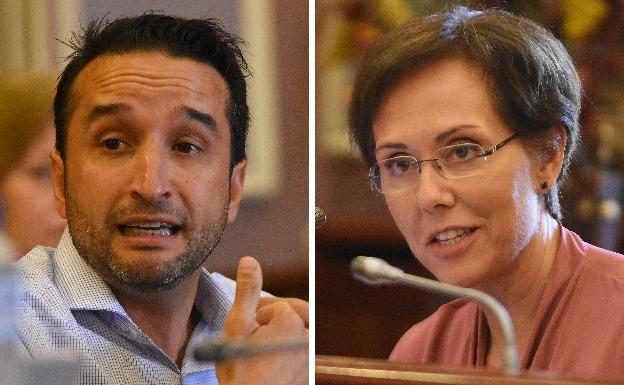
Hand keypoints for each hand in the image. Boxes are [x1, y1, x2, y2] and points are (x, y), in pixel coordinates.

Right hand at [216, 256, 307, 384]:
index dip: (260, 313)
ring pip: (302, 333)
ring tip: (263, 346)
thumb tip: (250, 261)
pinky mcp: (312, 373)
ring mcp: (312, 358)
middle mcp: (308, 339)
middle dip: (277, 318)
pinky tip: (272, 361)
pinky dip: (290, 351)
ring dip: (284, 334)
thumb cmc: (240, 371)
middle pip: (297, 316)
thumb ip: (247, 291)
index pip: (279, 306)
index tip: (248, 324)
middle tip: (256, 330)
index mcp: (292, 323)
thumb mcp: (236, 326)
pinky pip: (304, 353)